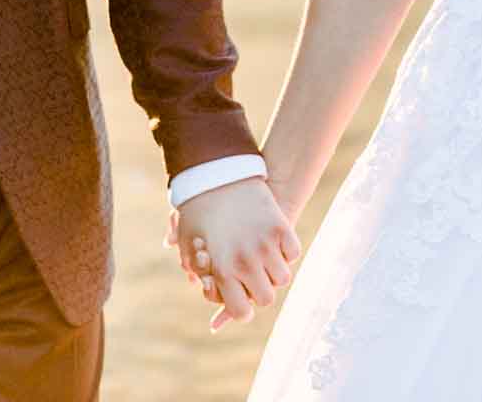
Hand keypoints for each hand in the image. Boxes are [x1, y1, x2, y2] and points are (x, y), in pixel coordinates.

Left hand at [166, 178, 300, 330]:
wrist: (215, 170)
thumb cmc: (197, 208)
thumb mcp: (188, 241)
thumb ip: (198, 272)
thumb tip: (207, 291)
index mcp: (221, 270)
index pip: (241, 311)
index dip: (241, 309)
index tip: (240, 300)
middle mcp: (245, 261)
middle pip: (266, 298)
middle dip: (259, 291)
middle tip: (251, 277)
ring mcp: (265, 244)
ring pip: (283, 278)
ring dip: (274, 271)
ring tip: (262, 257)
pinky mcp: (280, 227)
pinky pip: (293, 253)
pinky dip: (286, 251)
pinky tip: (273, 242)